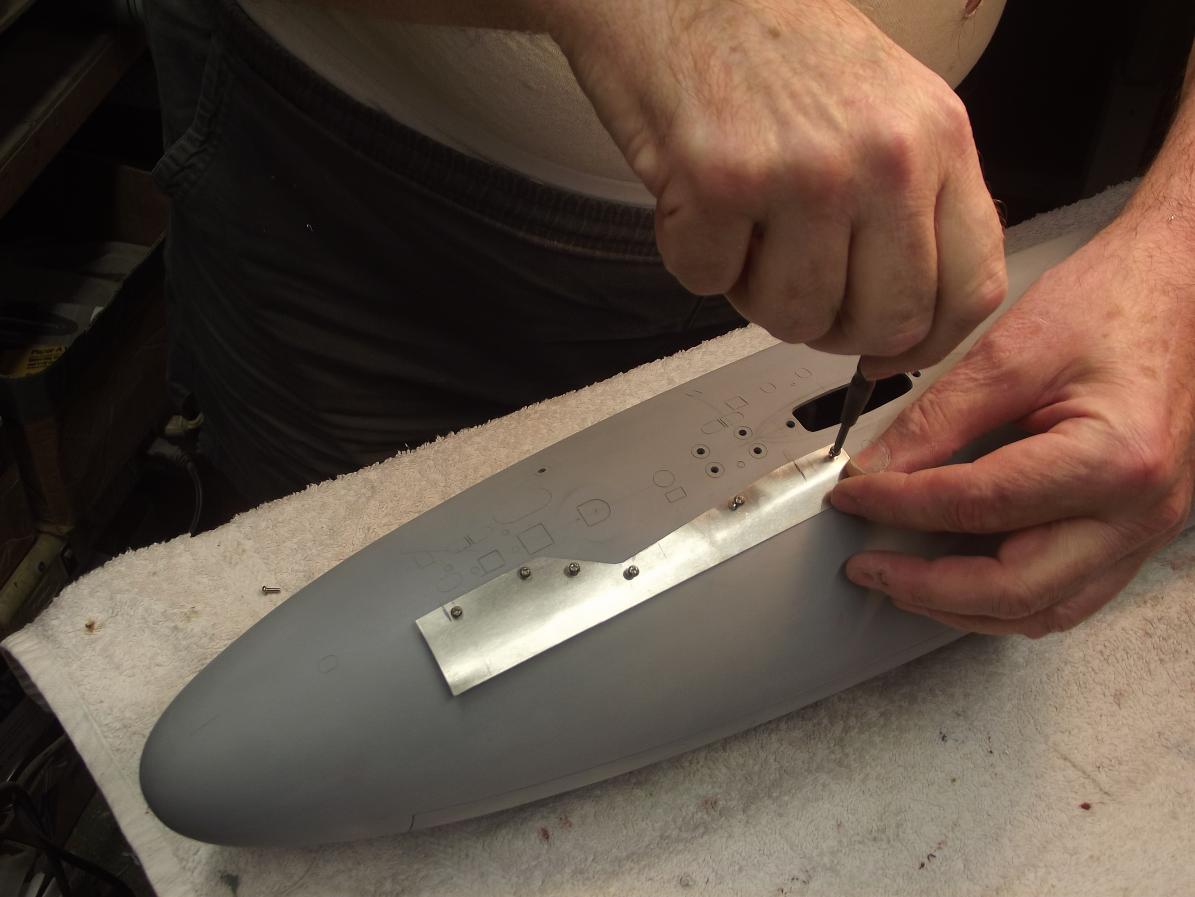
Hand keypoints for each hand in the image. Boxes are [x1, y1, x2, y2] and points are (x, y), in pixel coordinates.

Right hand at [550, 0, 1006, 374]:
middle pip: (884, 323)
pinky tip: (698, 202)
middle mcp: (883, 158)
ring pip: (794, 318)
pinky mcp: (720, 182)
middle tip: (798, 290)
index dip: (925, 342)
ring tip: (745, 230)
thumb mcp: (891, 107)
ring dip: (756, 293)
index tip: (887, 352)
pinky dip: (694, 258)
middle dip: (833, 329)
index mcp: (937, 139)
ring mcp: (803, 172)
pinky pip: (709, 284)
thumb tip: (909, 316)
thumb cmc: (777, 47)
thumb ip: (915, 205)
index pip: (971, 287)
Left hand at [828, 214, 1194, 635]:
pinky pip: (1067, 594)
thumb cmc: (1117, 304)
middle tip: (866, 566)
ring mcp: (1145, 529)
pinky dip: (1005, 598)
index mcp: (1113, 458)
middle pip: (1016, 588)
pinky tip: (958, 578)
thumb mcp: (1012, 348)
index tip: (851, 497)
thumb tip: (876, 469)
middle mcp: (1138, 509)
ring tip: (901, 582)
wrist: (1179, 291)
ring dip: (963, 607)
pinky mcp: (1134, 531)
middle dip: (926, 586)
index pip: (978, 506)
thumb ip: (937, 418)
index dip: (899, 507)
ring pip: (1044, 611)